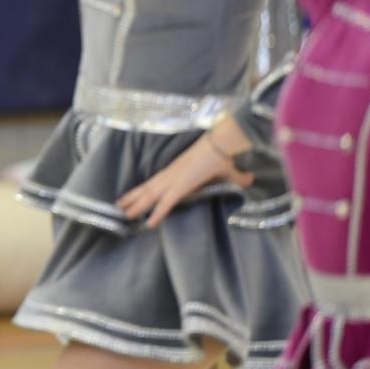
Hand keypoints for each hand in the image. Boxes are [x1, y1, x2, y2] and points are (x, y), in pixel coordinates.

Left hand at [116, 125, 253, 228]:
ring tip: (123, 214)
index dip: (143, 189)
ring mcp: (174, 180)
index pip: (156, 182)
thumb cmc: (223, 156)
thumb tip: (250, 177)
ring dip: (137, 205)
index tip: (132, 196)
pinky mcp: (181, 186)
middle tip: (119, 206)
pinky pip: (166, 203)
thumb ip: (238, 177)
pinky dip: (157, 213)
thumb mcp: (230, 171)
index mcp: (177, 171)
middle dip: (133, 198)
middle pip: (147, 188)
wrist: (222, 145)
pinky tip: (149, 224)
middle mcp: (171, 175)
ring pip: (150, 196)